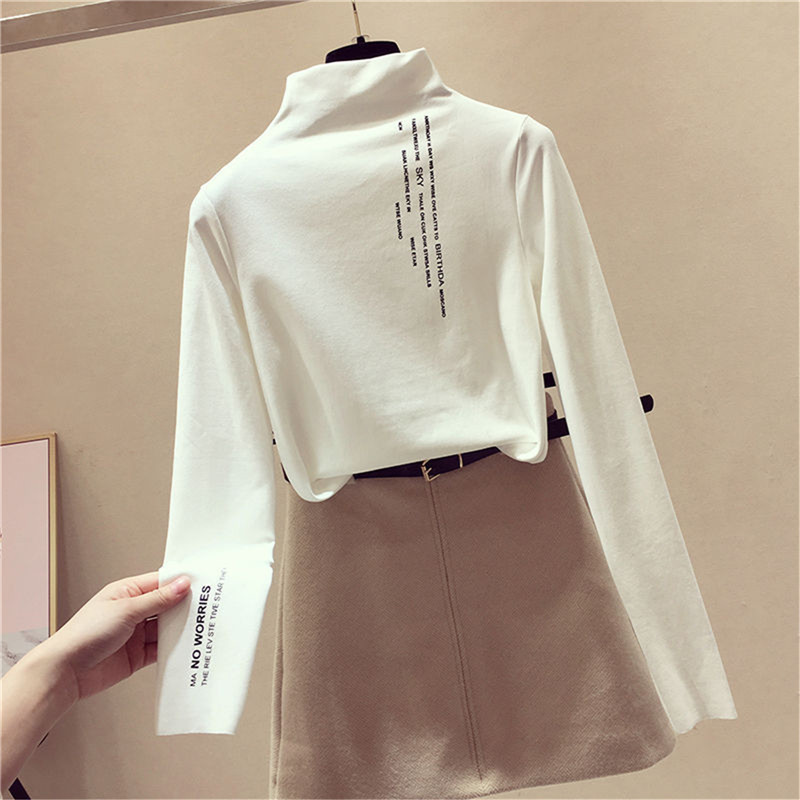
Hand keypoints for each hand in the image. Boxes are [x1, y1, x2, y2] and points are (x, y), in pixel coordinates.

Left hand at [41, 570, 189, 701]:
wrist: (65, 672)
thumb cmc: (83, 635)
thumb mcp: (126, 610)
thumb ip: (158, 599)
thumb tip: (181, 584)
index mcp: (127, 592)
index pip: (161, 582)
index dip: (181, 582)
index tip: (202, 583)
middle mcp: (133, 611)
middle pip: (167, 605)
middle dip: (185, 606)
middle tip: (208, 606)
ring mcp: (136, 634)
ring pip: (167, 627)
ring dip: (181, 628)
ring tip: (200, 627)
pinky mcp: (138, 655)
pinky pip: (162, 649)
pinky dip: (174, 648)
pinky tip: (185, 646)